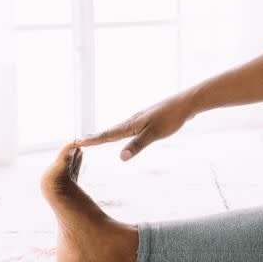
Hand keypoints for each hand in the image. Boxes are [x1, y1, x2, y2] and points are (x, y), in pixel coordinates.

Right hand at [74, 90, 197, 160]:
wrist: (186, 103)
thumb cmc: (171, 118)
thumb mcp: (154, 134)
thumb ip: (138, 145)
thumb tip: (121, 158)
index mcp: (131, 125)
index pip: (108, 135)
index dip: (93, 140)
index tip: (76, 142)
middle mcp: (132, 121)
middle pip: (110, 131)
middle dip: (95, 137)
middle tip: (79, 140)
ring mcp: (140, 119)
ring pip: (119, 128)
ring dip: (106, 134)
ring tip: (96, 137)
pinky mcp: (149, 119)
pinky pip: (129, 127)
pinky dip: (120, 131)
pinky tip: (124, 132)